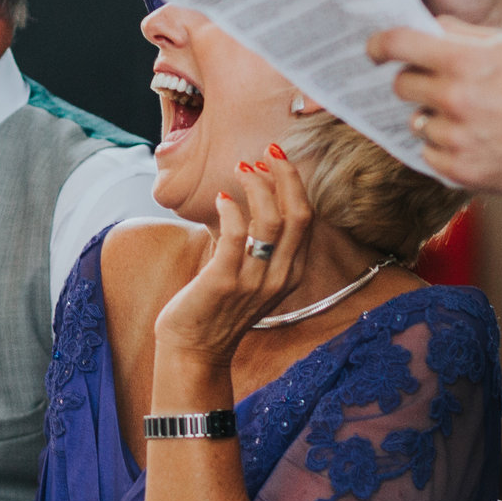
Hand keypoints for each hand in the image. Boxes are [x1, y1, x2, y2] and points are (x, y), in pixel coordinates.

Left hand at [154, 145, 314, 365]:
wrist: (195, 349)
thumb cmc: (218, 306)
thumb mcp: (252, 275)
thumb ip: (260, 243)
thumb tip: (256, 195)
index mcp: (290, 272)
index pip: (306, 218)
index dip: (294, 183)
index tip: (277, 158)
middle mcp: (279, 276)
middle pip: (298, 215)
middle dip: (286, 176)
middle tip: (268, 151)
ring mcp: (253, 281)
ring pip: (270, 222)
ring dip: (257, 187)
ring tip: (241, 169)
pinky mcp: (224, 282)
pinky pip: (235, 237)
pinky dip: (231, 210)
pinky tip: (222, 198)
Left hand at [367, 21, 501, 193]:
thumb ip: (462, 35)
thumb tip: (428, 27)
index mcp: (465, 61)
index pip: (399, 44)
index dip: (380, 45)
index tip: (375, 50)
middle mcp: (455, 98)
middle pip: (402, 85)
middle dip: (416, 82)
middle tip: (442, 87)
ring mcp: (456, 138)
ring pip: (417, 122)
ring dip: (435, 119)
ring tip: (473, 119)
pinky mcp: (461, 170)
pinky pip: (430, 154)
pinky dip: (445, 149)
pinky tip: (476, 142)